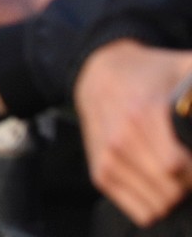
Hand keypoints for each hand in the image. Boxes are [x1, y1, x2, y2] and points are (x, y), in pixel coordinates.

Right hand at [76, 40, 191, 227]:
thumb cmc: (151, 74)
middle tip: (190, 167)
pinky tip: (159, 182)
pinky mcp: (99, 173)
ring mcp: (108, 158)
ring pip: (158, 206)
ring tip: (177, 175)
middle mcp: (119, 139)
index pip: (176, 166)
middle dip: (189, 185)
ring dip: (175, 196)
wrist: (97, 73)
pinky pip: (141, 212)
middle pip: (171, 191)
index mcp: (142, 113)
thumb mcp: (184, 67)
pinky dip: (156, 205)